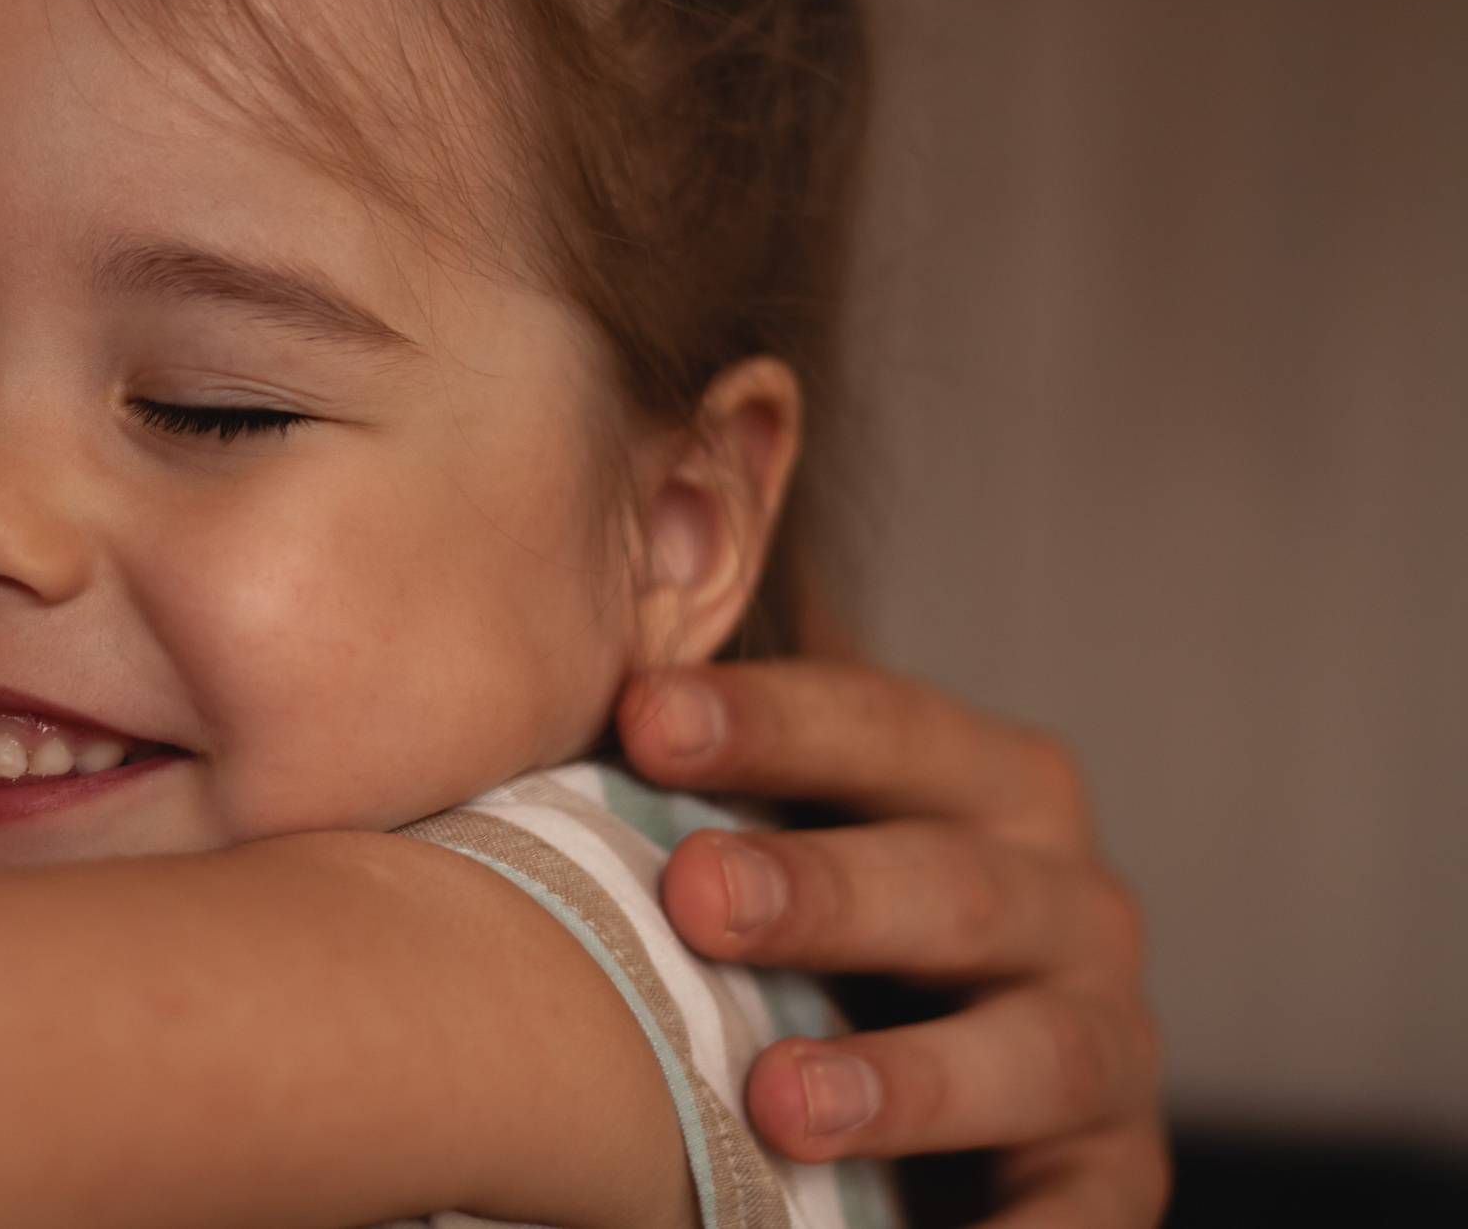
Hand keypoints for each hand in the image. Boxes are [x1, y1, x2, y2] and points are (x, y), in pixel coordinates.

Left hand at [616, 657, 1168, 1228]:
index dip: (767, 717)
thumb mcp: (788, 804)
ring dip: (905, 1077)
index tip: (640, 713)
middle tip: (696, 893)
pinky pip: (1087, 1210)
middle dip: (824, 888)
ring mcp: (1101, 1031)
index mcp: (982, 777)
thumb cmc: (820, 901)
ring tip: (777, 1102)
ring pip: (1026, 1045)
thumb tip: (622, 568)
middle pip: (947, 879)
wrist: (935, 1059)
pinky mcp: (1112, 1167)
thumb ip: (713, 722)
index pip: (878, 721)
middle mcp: (1063, 892)